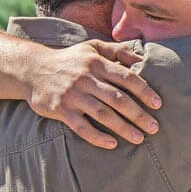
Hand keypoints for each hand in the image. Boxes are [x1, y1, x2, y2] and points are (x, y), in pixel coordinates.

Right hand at [26, 40, 161, 148]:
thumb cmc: (70, 60)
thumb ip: (118, 51)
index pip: (126, 77)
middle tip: (154, 127)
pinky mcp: (60, 110)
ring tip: (139, 138)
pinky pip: (81, 126)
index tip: (158, 104)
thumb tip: (143, 59)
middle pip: (117, 98)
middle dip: (138, 114)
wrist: (32, 69)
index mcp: (96, 62)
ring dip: (123, 128)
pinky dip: (97, 136)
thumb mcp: (92, 47)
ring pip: (102, 114)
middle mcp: (85, 78)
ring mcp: (72, 95)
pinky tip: (112, 144)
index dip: (144, 91)